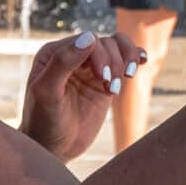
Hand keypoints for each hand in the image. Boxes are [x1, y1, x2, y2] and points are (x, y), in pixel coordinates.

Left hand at [18, 29, 139, 162]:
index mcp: (54, 53)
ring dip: (126, 60)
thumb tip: (89, 36)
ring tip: (126, 79)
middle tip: (111, 89)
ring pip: (116, 47)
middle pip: (105, 43)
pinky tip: (141, 63)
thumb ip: (63, 62)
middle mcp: (72, 56)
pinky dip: (134, 57)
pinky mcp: (105, 81)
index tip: (104, 79)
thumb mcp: (47, 92)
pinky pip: (123, 60)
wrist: (54, 148)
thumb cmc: (44, 121)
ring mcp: (90, 68)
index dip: (100, 56)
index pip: (86, 41)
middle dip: (114, 63)